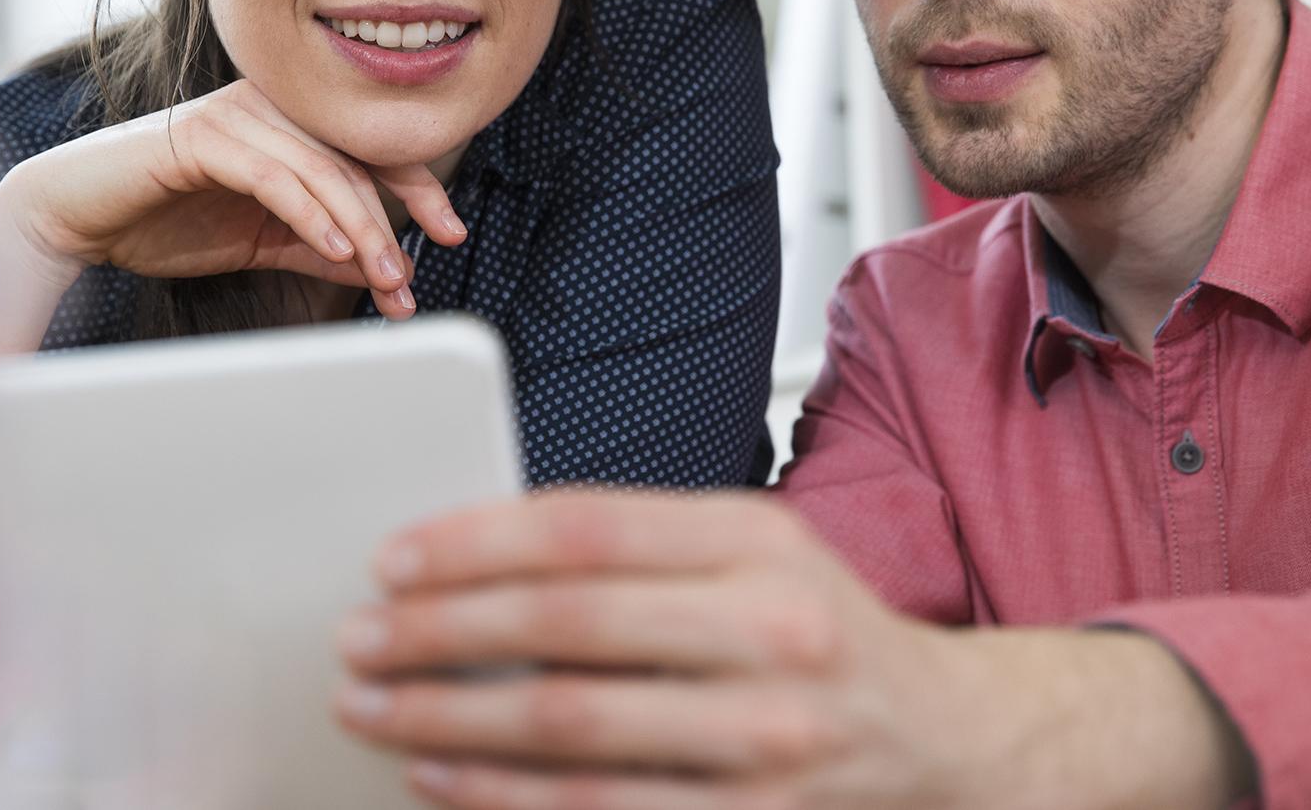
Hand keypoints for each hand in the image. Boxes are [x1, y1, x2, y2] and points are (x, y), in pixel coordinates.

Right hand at [0, 79, 465, 349]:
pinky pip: (276, 177)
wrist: (77, 216)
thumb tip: (387, 270)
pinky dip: (313, 215)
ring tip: (386, 276)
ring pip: (323, 170)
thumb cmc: (164, 221)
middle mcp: (270, 106)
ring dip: (362, 228)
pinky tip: (339, 251)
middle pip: (357, 158)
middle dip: (398, 220)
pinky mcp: (204, 136)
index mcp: (288, 122)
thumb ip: (321, 248)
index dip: (419, 190)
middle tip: (413, 276)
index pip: (371, 150)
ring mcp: (237, 115)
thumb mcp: (261, 241)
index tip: (451, 235)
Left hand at [333, 491, 1252, 809]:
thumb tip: (480, 551)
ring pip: (573, 736)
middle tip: (359, 640)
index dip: (473, 542)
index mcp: (759, 541)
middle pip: (568, 629)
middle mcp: (772, 636)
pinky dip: (505, 801)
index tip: (393, 559)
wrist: (950, 740)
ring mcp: (769, 743)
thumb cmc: (826, 631)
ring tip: (376, 710)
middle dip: (439, 636)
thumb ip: (640, 542)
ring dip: (450, 724)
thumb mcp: (756, 549)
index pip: (587, 527)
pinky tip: (445, 780)